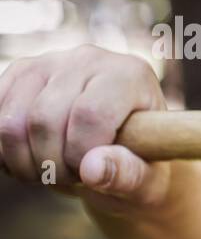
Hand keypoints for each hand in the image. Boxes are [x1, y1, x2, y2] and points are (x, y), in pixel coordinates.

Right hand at [0, 44, 171, 214]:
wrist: (119, 150)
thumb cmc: (139, 165)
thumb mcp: (148, 179)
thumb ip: (129, 175)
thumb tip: (92, 169)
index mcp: (130, 76)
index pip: (90, 113)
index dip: (80, 154)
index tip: (90, 174)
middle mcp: (89, 59)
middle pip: (44, 119)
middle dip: (52, 165)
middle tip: (72, 178)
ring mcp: (49, 62)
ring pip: (10, 121)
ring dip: (24, 162)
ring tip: (52, 172)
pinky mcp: (19, 73)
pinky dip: (3, 150)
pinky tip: (30, 159)